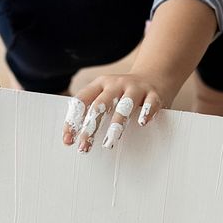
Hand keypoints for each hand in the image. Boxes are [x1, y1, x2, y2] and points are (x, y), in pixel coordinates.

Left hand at [63, 72, 179, 152]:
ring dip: (116, 124)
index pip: (82, 100)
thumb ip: (91, 113)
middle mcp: (116, 84)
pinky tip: (142, 123)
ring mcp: (136, 88)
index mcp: (100, 84)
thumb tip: (71, 138)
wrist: (154, 75)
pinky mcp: (154, 94)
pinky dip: (146, 112)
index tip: (68, 141)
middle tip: (84, 147)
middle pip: (100, 105)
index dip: (73, 120)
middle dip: (91, 127)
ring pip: (125, 105)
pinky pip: (150, 103)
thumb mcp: (105, 95)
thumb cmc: (123, 93)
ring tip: (109, 142)